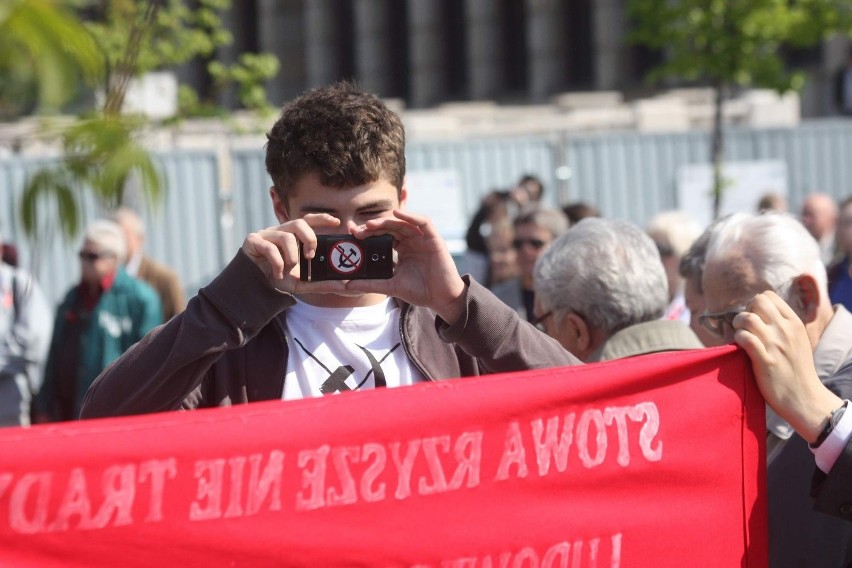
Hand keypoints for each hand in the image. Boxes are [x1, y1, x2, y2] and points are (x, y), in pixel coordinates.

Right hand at [241, 214, 347, 294]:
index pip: (308, 220)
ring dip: (292, 255)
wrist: (252, 287)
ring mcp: (265, 235)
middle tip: (310, 256)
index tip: (337, 222)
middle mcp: (279, 232)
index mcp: (291, 236)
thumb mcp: (301, 283)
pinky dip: (277, 262)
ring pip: (285, 236)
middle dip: (309, 238)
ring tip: (289, 268)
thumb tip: (343, 285)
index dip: (322, 218)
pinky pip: (269, 247)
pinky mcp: (253, 241)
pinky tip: (278, 274)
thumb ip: (320, 283)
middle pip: (298, 223)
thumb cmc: (276, 279)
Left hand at [345, 210, 466, 322]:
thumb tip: (348, 285)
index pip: (383, 235)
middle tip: (358, 231)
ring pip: (403, 222)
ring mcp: (422, 238)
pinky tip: (397, 213)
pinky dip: (411, 216)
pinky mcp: (434, 239)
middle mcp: (411, 241)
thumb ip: (371, 284)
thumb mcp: (391, 286)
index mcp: (401, 249)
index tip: (353, 234)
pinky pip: (423, 222)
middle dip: (374, 226)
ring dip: (387, 220)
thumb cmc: (420, 291)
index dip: (368, 232)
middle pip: (390, 226)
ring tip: (371, 224)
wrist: (441, 299)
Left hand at [733, 291, 841, 442]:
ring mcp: (775, 344)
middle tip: (743, 326)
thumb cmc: (796, 369)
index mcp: (794, 323)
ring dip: (738, 324)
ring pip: (748, 318)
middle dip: (745, 310)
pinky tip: (740, 346)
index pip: (769, 296)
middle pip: (757, 301)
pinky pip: (745, 338)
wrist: (803, 397)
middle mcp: (786, 330)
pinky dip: (738, 338)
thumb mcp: (796, 340)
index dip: (755, 304)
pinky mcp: (765, 360)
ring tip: (739, 335)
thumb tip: (759, 312)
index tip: (753, 318)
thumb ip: (782, 325)